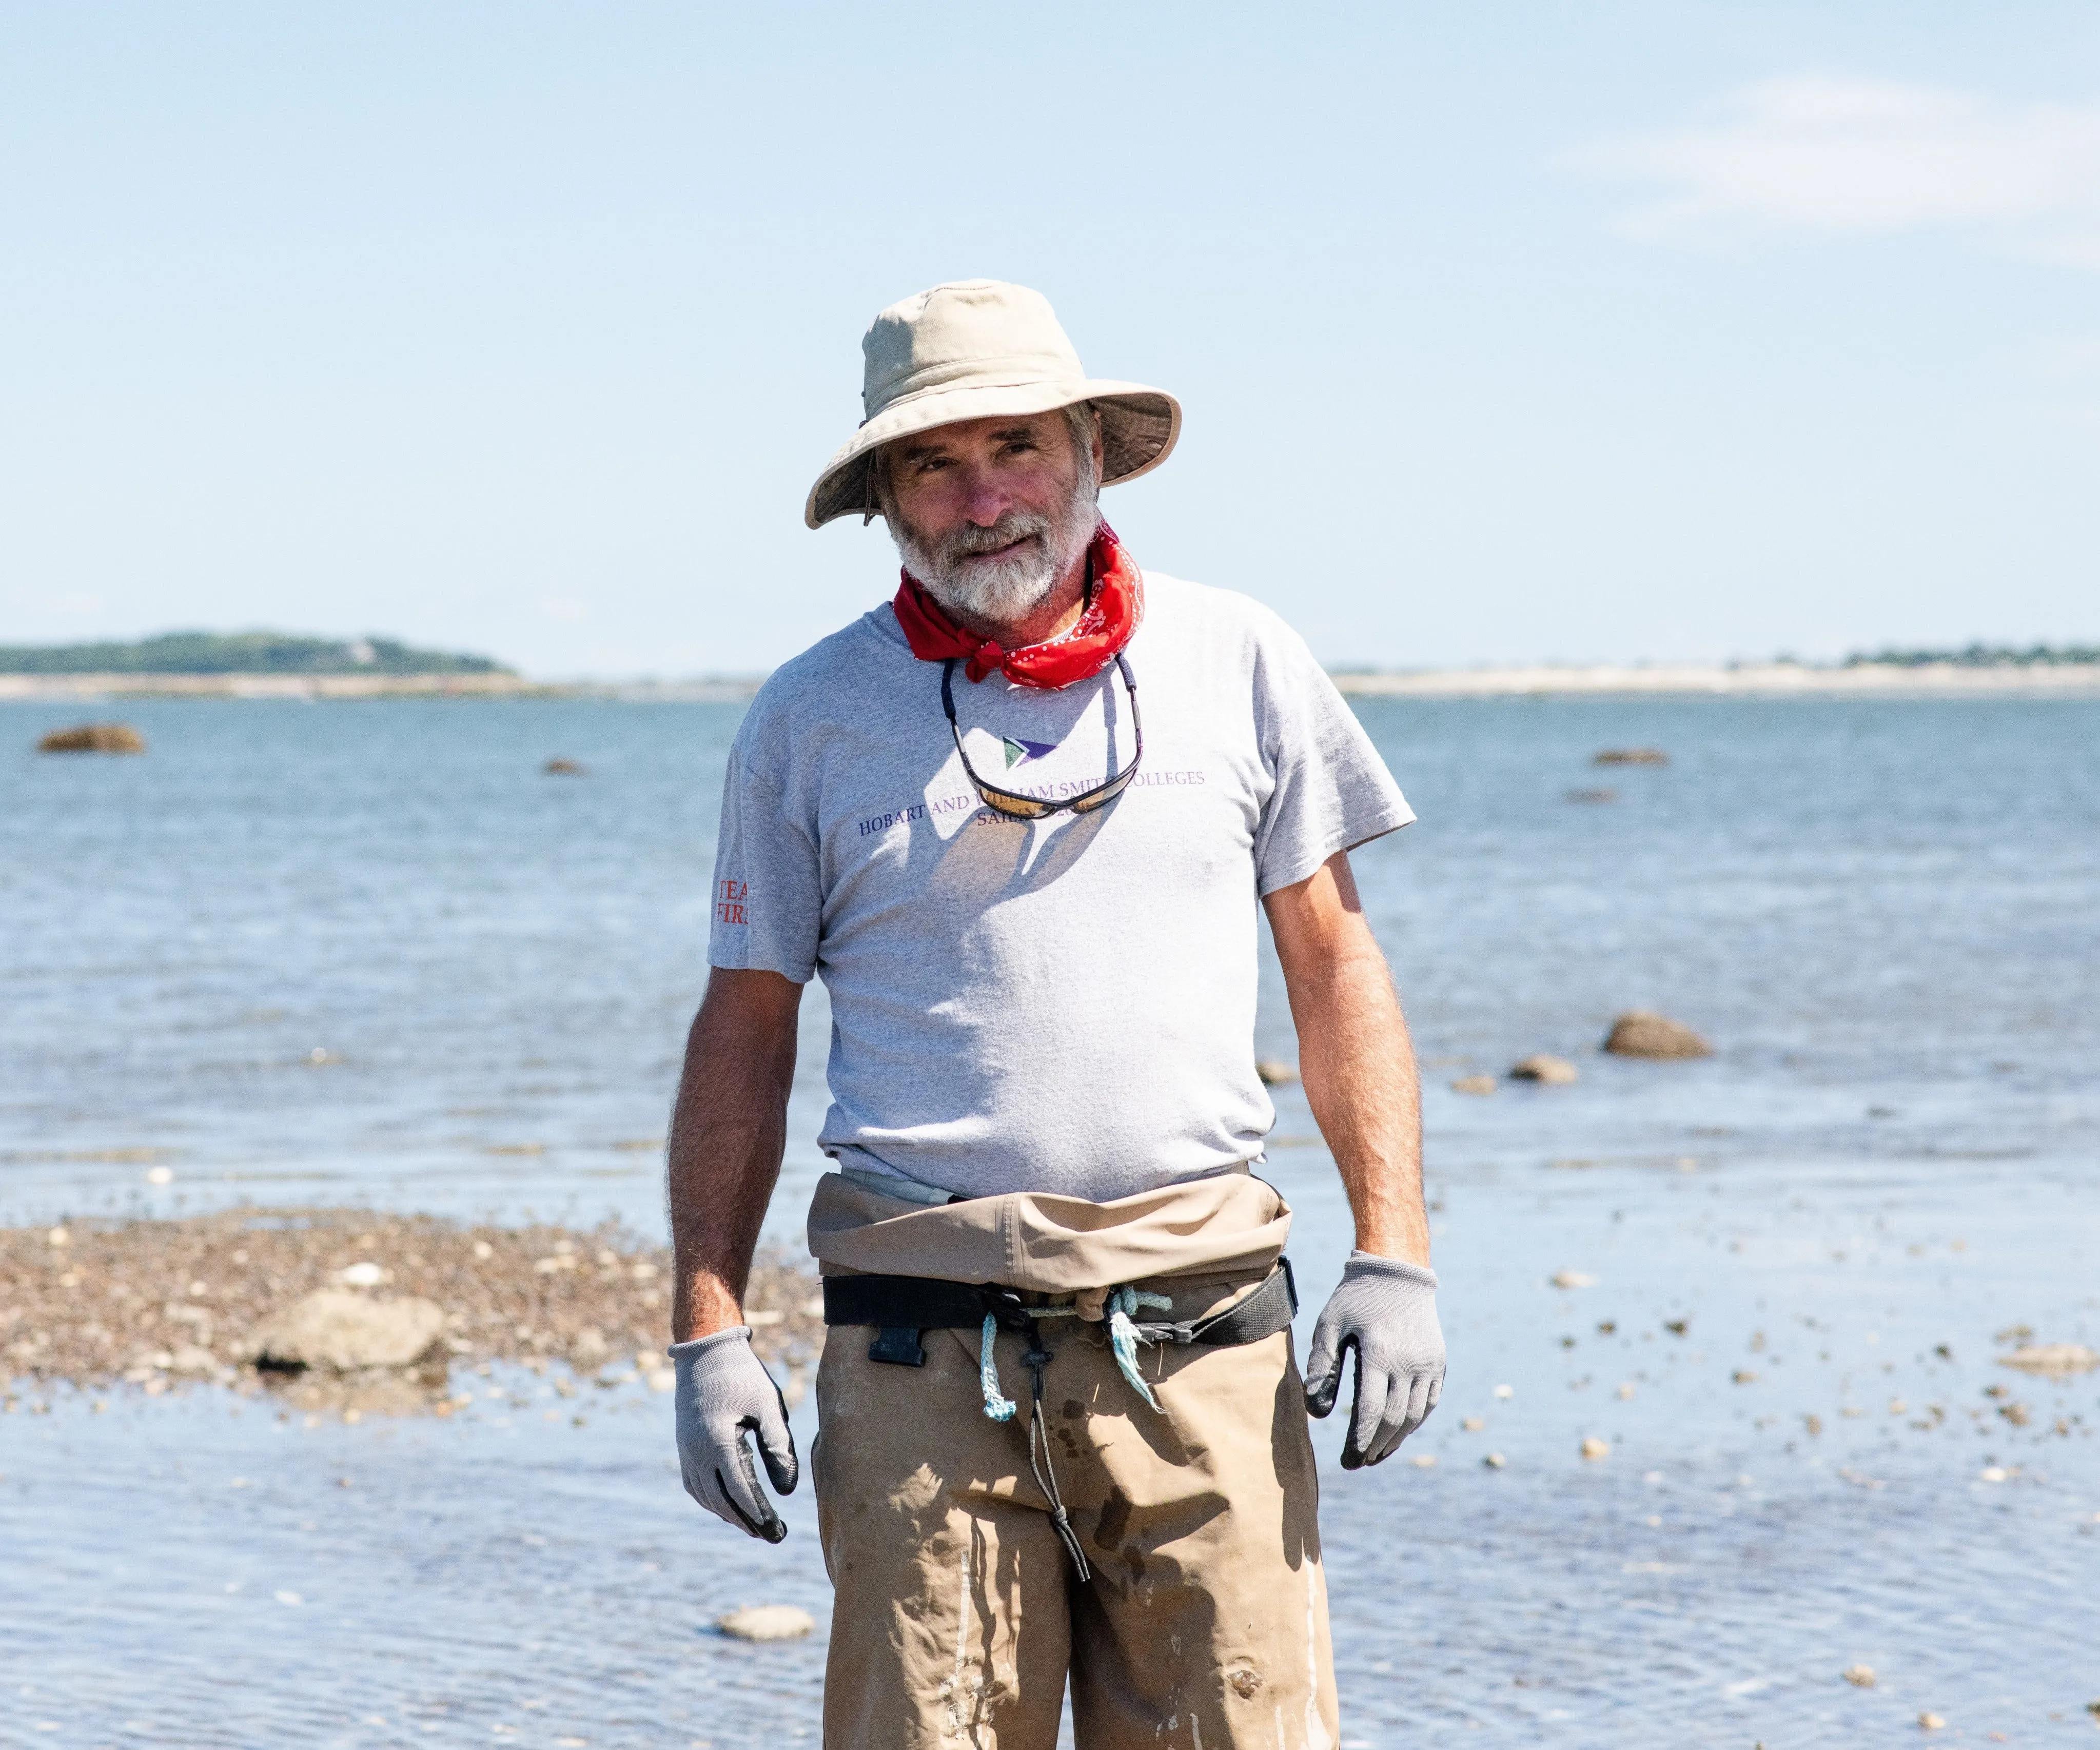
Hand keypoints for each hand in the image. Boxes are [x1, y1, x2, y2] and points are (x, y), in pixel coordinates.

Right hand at [670, 1327, 797, 1540]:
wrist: (705, 1350)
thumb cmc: (742, 1375)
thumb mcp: (768, 1406)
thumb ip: (779, 1448)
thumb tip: (787, 1492)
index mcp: (718, 1442)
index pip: (740, 1491)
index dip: (759, 1514)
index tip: (777, 1531)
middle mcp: (696, 1452)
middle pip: (721, 1501)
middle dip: (747, 1522)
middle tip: (772, 1537)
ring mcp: (686, 1451)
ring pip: (706, 1497)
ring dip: (729, 1514)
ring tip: (755, 1526)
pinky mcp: (684, 1446)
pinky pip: (695, 1485)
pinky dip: (712, 1500)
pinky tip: (729, 1504)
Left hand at [1303, 1253, 1443, 1468]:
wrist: (1397, 1269)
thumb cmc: (1355, 1297)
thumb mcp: (1329, 1324)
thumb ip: (1321, 1368)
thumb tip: (1317, 1414)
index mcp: (1380, 1353)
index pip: (1370, 1412)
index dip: (1359, 1442)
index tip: (1348, 1461)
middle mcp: (1409, 1362)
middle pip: (1393, 1420)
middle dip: (1374, 1446)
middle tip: (1357, 1463)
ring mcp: (1428, 1363)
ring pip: (1414, 1416)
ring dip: (1395, 1440)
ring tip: (1375, 1455)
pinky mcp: (1438, 1362)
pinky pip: (1429, 1402)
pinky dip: (1413, 1422)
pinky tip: (1396, 1433)